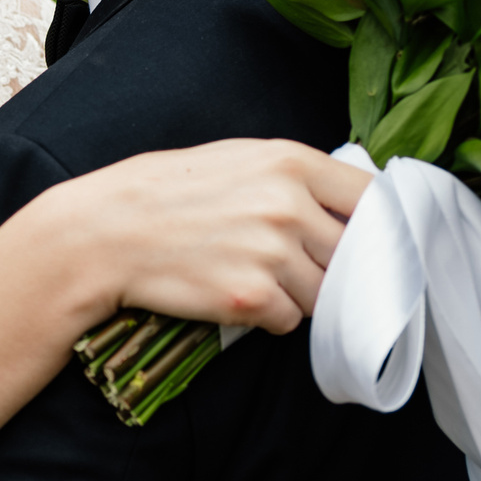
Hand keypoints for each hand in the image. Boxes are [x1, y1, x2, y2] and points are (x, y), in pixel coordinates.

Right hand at [49, 140, 370, 335]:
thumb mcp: (234, 159)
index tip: (369, 241)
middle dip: (334, 265)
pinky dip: (270, 316)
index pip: (373, 198)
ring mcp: (272, 254)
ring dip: (298, 293)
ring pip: (324, 292)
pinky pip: (290, 320)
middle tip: (298, 265)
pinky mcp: (251, 298)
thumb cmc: (165, 193)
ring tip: (253, 275)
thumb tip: (348, 203)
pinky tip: (235, 294)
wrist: (105, 233)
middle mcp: (289, 206)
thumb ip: (293, 177)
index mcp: (291, 163)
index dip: (375, 224)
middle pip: (354, 253)